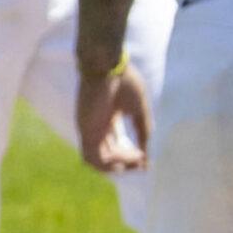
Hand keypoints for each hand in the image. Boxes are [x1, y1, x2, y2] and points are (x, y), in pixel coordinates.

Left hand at [75, 59, 151, 173]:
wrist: (106, 65)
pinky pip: (91, 157)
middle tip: (141, 163)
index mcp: (109, 119)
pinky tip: (123, 162)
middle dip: (126, 162)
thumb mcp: (140, 109)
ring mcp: (90, 129)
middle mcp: (97, 126)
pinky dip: (107, 165)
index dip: (131, 156)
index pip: (118, 144)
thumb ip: (143, 129)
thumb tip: (147, 150)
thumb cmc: (124, 81)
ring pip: (98, 160)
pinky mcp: (86, 130)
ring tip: (133, 162)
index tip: (146, 161)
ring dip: (116, 167)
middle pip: (109, 155)